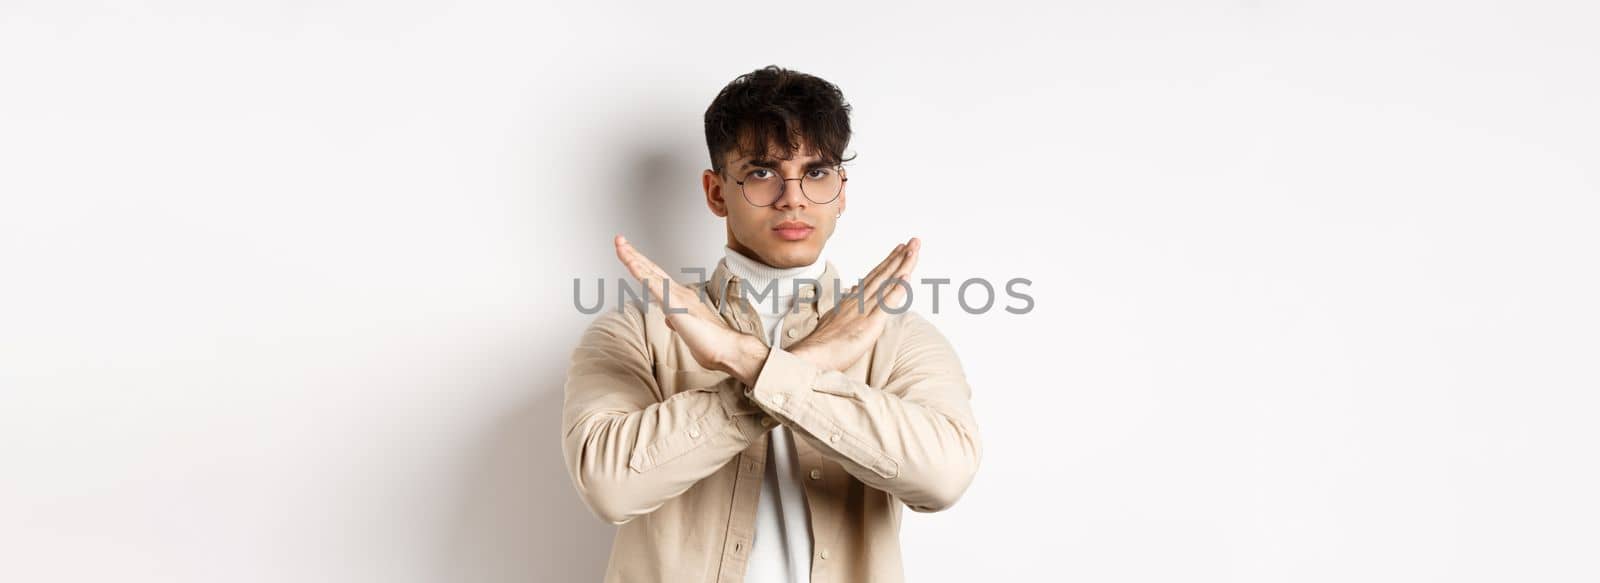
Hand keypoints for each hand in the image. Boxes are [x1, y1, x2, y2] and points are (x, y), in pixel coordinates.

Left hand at [614, 235, 768, 384]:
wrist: (725, 348)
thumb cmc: (711, 342)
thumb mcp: (688, 330)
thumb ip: (678, 322)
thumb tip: (671, 320)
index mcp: (680, 297)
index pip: (657, 277)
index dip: (643, 265)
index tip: (630, 255)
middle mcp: (678, 291)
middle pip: (651, 268)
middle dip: (634, 254)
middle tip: (620, 240)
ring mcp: (675, 295)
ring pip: (648, 272)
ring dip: (632, 257)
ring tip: (620, 244)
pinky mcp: (673, 303)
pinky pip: (651, 284)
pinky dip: (640, 271)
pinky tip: (630, 262)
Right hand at [790, 237, 920, 371]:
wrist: (811, 356)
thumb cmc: (822, 344)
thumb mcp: (834, 317)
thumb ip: (846, 303)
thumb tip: (852, 288)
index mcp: (853, 300)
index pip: (874, 277)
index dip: (888, 262)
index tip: (900, 249)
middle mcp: (859, 301)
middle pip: (883, 274)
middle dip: (900, 257)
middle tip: (914, 241)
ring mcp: (864, 310)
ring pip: (887, 283)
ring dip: (902, 264)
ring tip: (914, 248)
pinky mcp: (869, 324)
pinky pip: (887, 304)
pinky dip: (898, 289)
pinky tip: (908, 276)